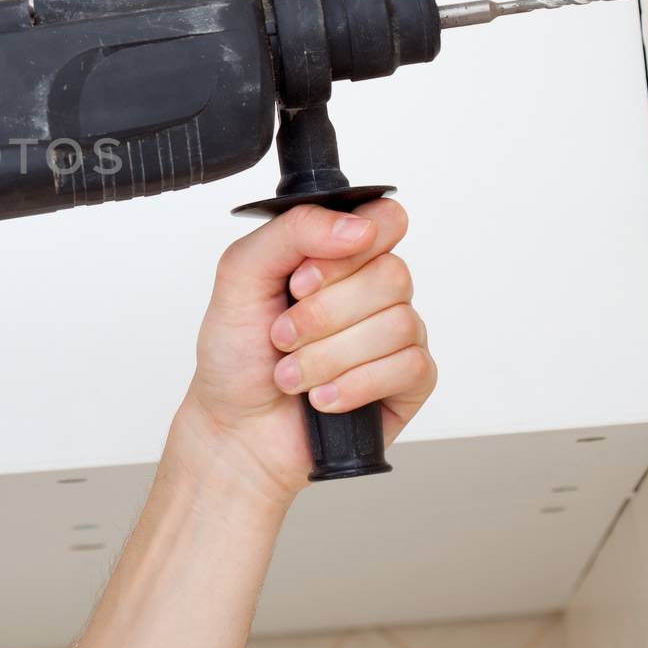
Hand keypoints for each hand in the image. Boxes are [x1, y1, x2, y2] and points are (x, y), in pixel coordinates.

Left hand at [177, 198, 435, 507]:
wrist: (236, 428)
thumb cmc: (237, 354)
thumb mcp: (240, 275)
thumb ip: (290, 232)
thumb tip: (357, 226)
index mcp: (338, 255)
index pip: (384, 219)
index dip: (349, 248)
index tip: (301, 281)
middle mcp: (373, 289)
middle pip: (392, 274)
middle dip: (323, 314)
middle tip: (281, 336)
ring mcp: (396, 334)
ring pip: (397, 324)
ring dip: (329, 356)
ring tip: (291, 376)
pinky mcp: (410, 380)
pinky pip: (410, 367)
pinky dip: (355, 384)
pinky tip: (322, 398)